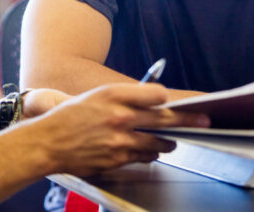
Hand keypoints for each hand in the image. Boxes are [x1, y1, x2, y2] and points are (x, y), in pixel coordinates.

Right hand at [27, 83, 209, 175]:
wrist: (48, 142)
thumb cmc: (75, 114)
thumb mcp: (101, 94)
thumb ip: (129, 95)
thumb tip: (158, 98)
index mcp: (115, 95)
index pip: (157, 94)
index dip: (169, 98)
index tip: (177, 101)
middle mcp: (120, 117)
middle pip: (164, 118)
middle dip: (188, 120)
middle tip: (204, 121)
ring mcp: (119, 141)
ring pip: (157, 142)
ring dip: (169, 141)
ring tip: (173, 139)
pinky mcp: (116, 160)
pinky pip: (143, 157)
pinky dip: (150, 154)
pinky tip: (151, 151)